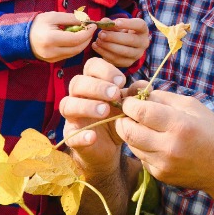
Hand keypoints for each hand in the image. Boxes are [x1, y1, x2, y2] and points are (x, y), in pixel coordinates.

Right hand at [30, 11, 97, 62]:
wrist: (22, 37)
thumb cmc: (38, 24)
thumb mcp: (53, 16)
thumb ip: (71, 18)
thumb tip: (86, 20)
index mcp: (51, 39)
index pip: (76, 39)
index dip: (88, 32)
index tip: (93, 25)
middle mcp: (52, 52)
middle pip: (77, 48)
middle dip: (87, 39)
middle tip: (91, 29)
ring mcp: (52, 59)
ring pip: (74, 53)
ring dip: (82, 44)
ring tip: (85, 33)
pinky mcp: (52, 62)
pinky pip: (68, 55)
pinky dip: (75, 48)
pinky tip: (76, 40)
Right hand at [59, 57, 133, 177]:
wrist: (109, 148)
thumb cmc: (116, 119)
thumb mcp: (128, 106)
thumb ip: (135, 95)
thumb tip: (146, 86)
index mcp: (92, 84)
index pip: (91, 66)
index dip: (104, 70)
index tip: (122, 81)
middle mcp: (78, 97)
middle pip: (76, 83)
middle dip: (96, 87)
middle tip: (115, 94)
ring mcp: (72, 117)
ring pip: (67, 105)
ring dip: (86, 106)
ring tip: (105, 111)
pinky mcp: (71, 137)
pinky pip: (70, 135)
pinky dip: (81, 135)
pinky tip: (92, 136)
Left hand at [91, 16, 150, 67]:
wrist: (124, 45)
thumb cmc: (121, 31)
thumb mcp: (118, 25)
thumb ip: (111, 23)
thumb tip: (103, 22)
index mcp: (143, 31)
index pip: (140, 25)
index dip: (128, 24)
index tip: (116, 22)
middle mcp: (143, 43)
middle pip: (131, 40)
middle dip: (114, 37)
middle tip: (101, 34)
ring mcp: (137, 55)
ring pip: (124, 52)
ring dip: (108, 46)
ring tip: (98, 40)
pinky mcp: (128, 63)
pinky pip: (117, 60)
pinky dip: (105, 53)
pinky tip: (96, 47)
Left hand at [117, 89, 213, 190]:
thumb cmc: (212, 132)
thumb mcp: (192, 106)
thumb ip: (163, 97)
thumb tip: (138, 88)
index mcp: (179, 125)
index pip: (140, 112)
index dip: (129, 104)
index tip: (129, 101)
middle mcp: (169, 147)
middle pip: (128, 131)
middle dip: (123, 119)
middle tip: (128, 113)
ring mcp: (163, 164)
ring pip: (132, 145)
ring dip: (132, 133)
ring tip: (143, 126)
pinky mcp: (160, 175)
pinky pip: (141, 157)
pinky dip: (143, 147)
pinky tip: (156, 143)